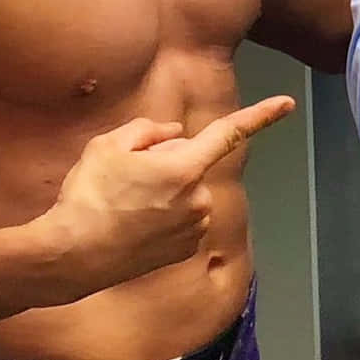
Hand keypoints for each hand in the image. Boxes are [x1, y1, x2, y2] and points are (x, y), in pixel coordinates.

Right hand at [44, 97, 295, 291]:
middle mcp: (200, 199)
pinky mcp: (185, 251)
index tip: (288, 103)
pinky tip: (131, 225)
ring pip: (184, 194)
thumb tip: (175, 135)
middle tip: (124, 180)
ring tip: (122, 206)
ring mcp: (195, 228)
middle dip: (165, 164)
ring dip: (162, 193)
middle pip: (189, 165)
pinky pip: (180, 220)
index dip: (260, 115)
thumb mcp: (108, 146)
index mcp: (185, 168)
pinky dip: (161, 218)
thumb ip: (148, 131)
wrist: (71, 256)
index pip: (229, 133)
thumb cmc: (87, 197)